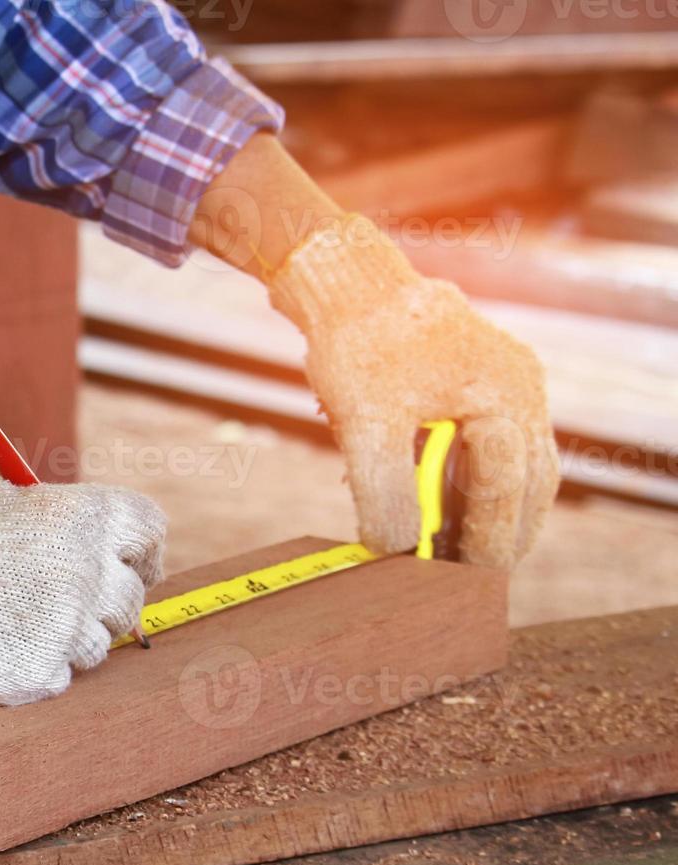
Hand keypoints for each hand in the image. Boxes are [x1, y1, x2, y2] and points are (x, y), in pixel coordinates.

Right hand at [0, 475, 165, 704]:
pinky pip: (56, 677)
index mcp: (82, 517)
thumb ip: (46, 521)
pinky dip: (30, 667)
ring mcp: (65, 630)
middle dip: (100, 602)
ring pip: (94, 645)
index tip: (130, 565)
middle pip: (129, 598)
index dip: (140, 552)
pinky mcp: (36, 676)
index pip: (148, 533)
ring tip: (6, 622)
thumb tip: (79, 541)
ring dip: (63, 638)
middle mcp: (86, 573)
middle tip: (60, 604)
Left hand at [267, 214, 559, 567]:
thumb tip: (396, 550)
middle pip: (528, 479)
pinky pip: (488, 442)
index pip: (509, 485)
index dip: (488, 537)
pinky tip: (435, 507)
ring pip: (513, 463)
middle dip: (502, 531)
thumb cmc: (357, 344)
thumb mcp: (365, 425)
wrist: (342, 280)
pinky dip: (469, 479)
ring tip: (456, 552)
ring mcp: (504, 381)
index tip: (468, 578)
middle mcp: (519, 387)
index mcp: (506, 394)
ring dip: (487, 509)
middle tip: (473, 577)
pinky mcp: (477, 381)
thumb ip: (383, 489)